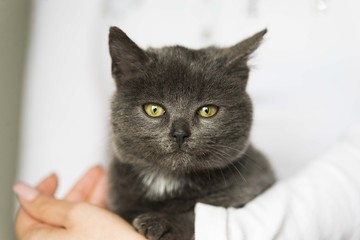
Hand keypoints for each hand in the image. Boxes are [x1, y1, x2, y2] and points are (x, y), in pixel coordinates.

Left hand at [14, 166, 145, 239]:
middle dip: (76, 189)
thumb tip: (22, 191)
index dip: (40, 190)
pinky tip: (108, 196)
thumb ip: (47, 203)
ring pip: (74, 220)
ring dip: (89, 196)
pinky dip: (96, 210)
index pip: (28, 212)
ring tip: (105, 178)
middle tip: (91, 173)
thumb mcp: (77, 215)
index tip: (54, 177)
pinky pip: (86, 228)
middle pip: (55, 214)